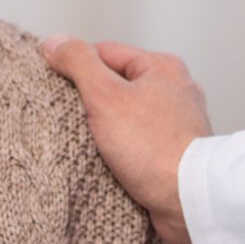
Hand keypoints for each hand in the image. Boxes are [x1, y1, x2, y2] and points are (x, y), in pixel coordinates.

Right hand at [41, 36, 210, 243]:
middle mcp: (175, 90)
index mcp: (162, 67)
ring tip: (85, 143)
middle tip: (69, 119)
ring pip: (127, 115)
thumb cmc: (152, 148)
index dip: (76, 69)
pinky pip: (139, 142)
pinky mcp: (177, 152)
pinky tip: (108, 161)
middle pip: (116, 84)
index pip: (104, 53)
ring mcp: (178, 122)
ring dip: (106, 128)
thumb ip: (79, 63)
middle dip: (91, 101)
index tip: (56, 88)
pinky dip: (123, 150)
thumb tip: (55, 42)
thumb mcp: (105, 96)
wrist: (189, 201)